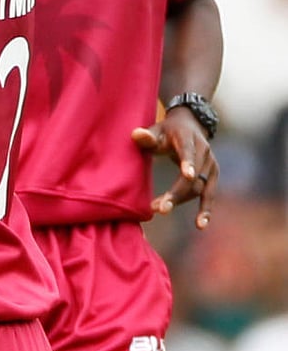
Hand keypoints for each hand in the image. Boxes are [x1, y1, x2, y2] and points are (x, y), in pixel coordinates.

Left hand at [132, 113, 217, 228]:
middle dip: (176, 193)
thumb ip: (146, 135)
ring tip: (162, 210)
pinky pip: (209, 194)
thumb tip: (136, 135)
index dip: (188, 162)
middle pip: (193, 176)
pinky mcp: (213, 175)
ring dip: (181, 200)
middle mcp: (204, 151)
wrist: (189, 126)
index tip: (187, 175)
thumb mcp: (156, 129)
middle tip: (159, 207)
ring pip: (199, 187)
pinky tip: (200, 225)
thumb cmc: (167, 131)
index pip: (188, 150)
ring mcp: (211, 164)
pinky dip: (205, 209)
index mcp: (188, 137)